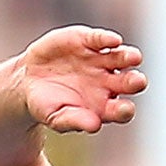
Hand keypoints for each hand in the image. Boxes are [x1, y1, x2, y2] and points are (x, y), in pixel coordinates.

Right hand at [17, 26, 146, 134]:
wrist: (28, 80)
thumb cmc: (46, 105)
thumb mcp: (55, 117)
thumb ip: (74, 121)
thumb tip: (94, 126)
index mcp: (104, 105)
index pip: (122, 110)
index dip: (125, 110)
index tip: (124, 109)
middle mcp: (109, 82)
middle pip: (129, 82)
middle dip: (135, 81)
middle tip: (137, 81)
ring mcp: (100, 60)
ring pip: (122, 57)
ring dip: (129, 57)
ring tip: (133, 58)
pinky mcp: (88, 41)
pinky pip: (101, 39)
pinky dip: (107, 39)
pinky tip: (113, 40)